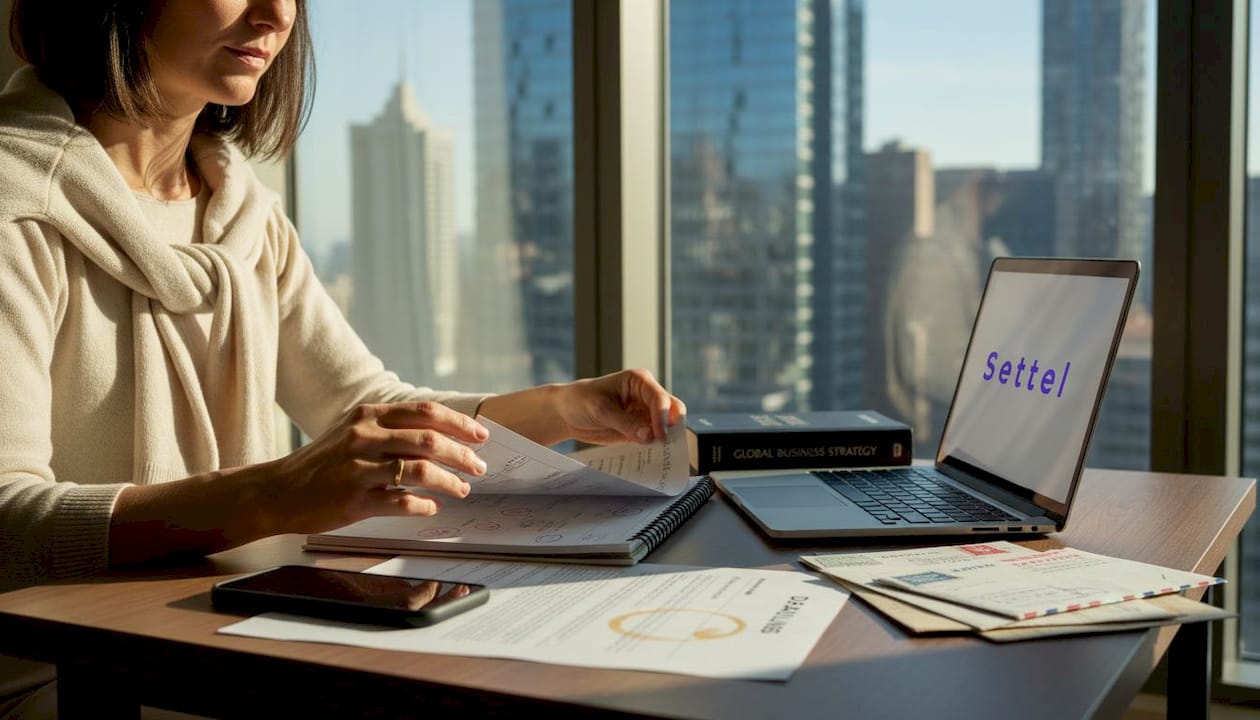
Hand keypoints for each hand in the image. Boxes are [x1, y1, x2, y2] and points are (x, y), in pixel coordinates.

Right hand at [265, 401, 488, 533]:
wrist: (277, 491)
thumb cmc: (321, 462)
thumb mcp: (352, 432)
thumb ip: (390, 429)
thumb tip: (439, 435)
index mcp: (368, 416)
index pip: (425, 412)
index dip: (459, 423)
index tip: (480, 435)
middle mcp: (364, 437)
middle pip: (430, 440)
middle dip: (462, 454)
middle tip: (479, 467)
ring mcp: (359, 469)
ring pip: (421, 471)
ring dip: (450, 481)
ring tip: (462, 489)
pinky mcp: (354, 500)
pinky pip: (402, 502)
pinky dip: (423, 506)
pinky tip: (431, 507)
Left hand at [555, 369, 686, 445]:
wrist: (567, 412)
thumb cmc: (581, 400)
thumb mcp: (601, 410)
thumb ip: (626, 423)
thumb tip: (649, 435)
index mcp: (639, 381)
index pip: (660, 398)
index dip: (663, 417)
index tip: (659, 436)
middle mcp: (646, 395)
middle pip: (672, 410)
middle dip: (671, 427)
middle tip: (664, 445)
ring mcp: (645, 412)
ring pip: (666, 426)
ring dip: (665, 439)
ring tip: (659, 453)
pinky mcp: (640, 428)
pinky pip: (654, 438)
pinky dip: (655, 447)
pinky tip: (651, 456)